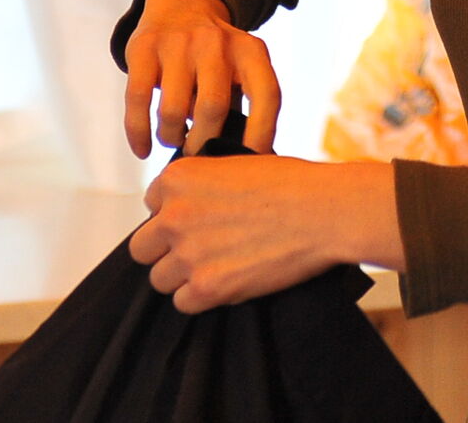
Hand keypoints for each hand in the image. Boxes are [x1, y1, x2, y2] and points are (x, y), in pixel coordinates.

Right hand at [122, 0, 281, 155]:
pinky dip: (139, 133)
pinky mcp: (144, 47)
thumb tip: (244, 160)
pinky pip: (138, 100)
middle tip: (198, 154)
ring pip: (172, 109)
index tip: (249, 159)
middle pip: (212, 108)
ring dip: (171, 137)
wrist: (182, 5)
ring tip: (174, 139)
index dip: (262, 132)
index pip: (267, 94)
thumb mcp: (241, 67)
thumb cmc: (216, 56)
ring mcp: (178, 43)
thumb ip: (246, 105)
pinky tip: (143, 149)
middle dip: (203, 143)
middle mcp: (216, 43)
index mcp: (250, 51)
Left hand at [130, 156, 401, 312]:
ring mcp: (188, 253)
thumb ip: (202, 184)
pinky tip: (226, 283)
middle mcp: (174, 214)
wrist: (323, 211)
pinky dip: (201, 298)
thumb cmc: (290, 183)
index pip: (151, 206)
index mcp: (178, 178)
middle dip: (166, 249)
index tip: (198, 219)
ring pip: (160, 279)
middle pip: (143, 247)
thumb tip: (188, 204)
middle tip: (198, 250)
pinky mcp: (207, 287)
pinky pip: (182, 303)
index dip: (174, 214)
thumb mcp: (235, 164)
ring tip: (216, 268)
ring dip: (184, 276)